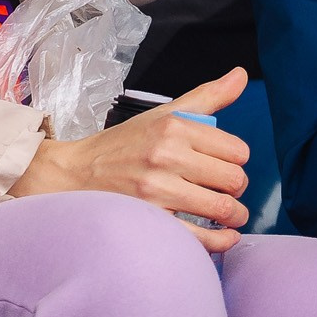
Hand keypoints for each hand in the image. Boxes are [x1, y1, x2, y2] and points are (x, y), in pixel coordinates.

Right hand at [8, 68, 251, 251]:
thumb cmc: (122, 146)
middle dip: (235, 188)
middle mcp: (165, 156)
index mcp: (172, 128)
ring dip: (234, 216)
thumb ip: (206, 96)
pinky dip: (221, 240)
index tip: (220, 164)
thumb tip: (240, 75)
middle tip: (221, 190)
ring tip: (224, 214)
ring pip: (224, 209)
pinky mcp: (151, 220)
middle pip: (234, 180)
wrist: (75, 174)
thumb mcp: (161, 115)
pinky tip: (223, 235)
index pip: (236, 150)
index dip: (235, 160)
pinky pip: (203, 237)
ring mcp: (157, 190)